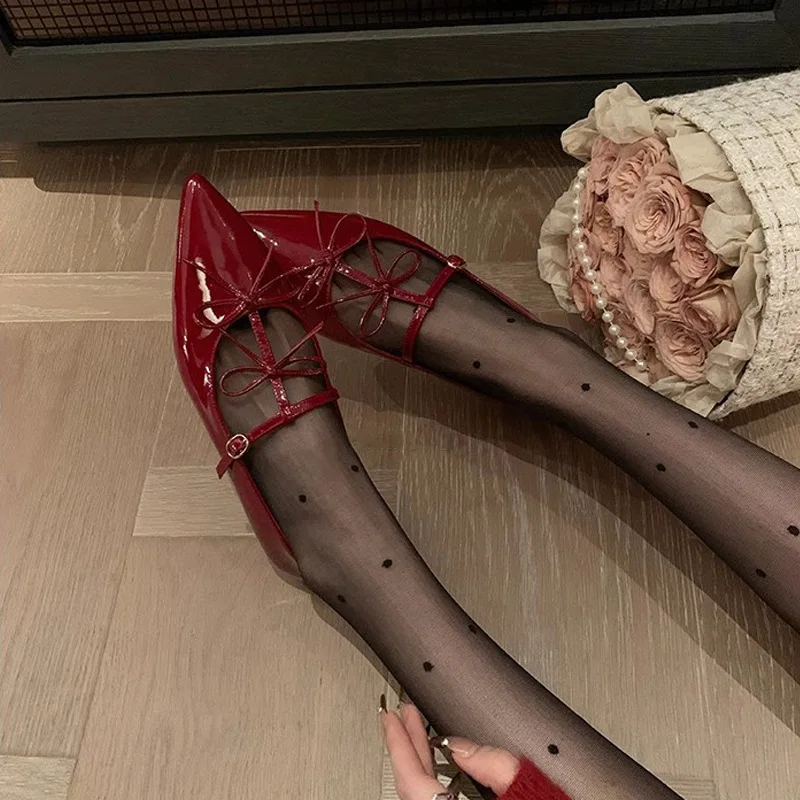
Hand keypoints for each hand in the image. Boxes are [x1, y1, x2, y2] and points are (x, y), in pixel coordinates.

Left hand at [381, 702, 519, 798]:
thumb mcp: (525, 789)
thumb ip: (493, 765)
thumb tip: (462, 746)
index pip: (413, 782)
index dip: (400, 745)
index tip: (392, 720)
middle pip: (412, 789)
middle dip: (406, 747)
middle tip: (400, 718)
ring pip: (421, 798)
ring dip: (417, 762)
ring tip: (414, 731)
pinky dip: (428, 781)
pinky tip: (432, 764)